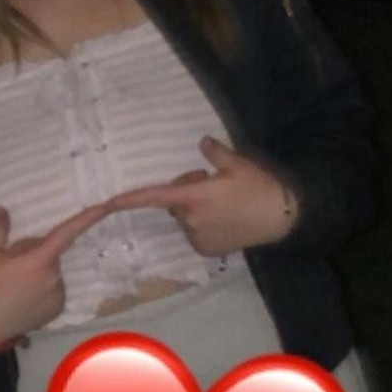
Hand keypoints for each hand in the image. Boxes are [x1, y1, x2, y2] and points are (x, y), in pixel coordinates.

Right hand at [0, 200, 117, 344]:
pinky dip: (41, 288)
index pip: (67, 233)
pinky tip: (23, 297)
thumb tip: (1, 208)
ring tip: (14, 284)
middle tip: (11, 263)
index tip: (105, 206)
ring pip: (52, 272)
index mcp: (39, 260)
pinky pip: (53, 289)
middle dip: (36, 253)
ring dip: (39, 272)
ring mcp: (58, 295)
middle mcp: (54, 277)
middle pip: (51, 254)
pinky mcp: (57, 309)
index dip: (87, 218)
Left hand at [108, 136, 298, 255]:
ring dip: (196, 209)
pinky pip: (195, 232)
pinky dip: (205, 225)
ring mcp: (198, 237)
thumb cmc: (260, 187)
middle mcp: (191, 220)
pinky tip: (226, 219)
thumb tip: (202, 142)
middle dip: (186, 192)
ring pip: (186, 218)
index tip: (108, 204)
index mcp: (193, 197)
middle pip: (175, 202)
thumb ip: (214, 153)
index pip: (153, 197)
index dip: (129, 200)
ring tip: (225, 202)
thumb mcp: (237, 163)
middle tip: (211, 181)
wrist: (283, 218)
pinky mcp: (207, 249)